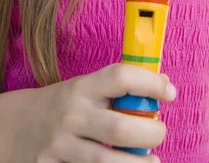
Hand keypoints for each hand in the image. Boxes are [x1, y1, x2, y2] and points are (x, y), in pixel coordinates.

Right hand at [5, 63, 175, 161]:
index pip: (121, 78)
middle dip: (151, 133)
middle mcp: (72, 116)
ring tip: (152, 161)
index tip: (169, 93)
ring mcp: (61, 146)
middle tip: (159, 132)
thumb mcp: (86, 87)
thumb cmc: (64, 104)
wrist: (15, 126)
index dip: (151, 84)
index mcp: (84, 88)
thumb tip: (164, 85)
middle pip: (120, 129)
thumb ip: (119, 87)